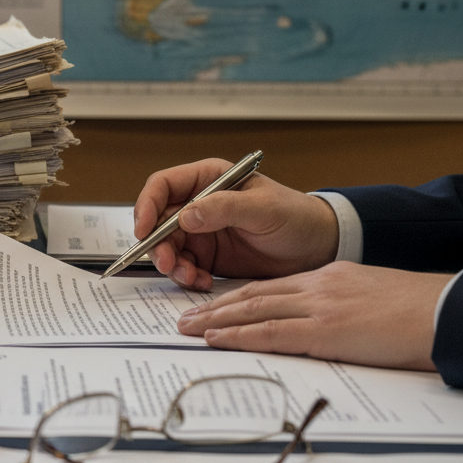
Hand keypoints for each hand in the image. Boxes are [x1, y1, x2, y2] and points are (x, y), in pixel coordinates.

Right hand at [133, 158, 340, 289]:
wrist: (318, 248)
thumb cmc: (296, 216)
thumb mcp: (263, 208)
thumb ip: (224, 207)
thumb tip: (185, 215)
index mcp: (208, 180)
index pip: (163, 186)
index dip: (147, 205)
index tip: (144, 230)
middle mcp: (199, 204)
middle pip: (158, 221)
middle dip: (158, 244)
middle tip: (169, 263)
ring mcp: (202, 232)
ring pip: (168, 247)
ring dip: (173, 264)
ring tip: (190, 276)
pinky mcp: (209, 257)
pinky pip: (184, 267)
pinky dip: (188, 277)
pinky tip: (203, 282)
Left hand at [177, 262, 449, 370]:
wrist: (445, 311)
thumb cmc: (416, 310)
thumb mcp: (370, 296)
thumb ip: (341, 302)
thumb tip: (325, 321)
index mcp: (327, 276)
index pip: (271, 286)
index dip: (236, 296)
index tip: (212, 306)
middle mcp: (317, 286)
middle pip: (252, 294)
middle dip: (214, 307)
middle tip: (183, 318)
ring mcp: (319, 306)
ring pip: (253, 309)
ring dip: (215, 321)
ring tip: (186, 328)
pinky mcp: (325, 329)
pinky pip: (271, 331)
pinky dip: (238, 334)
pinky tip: (216, 338)